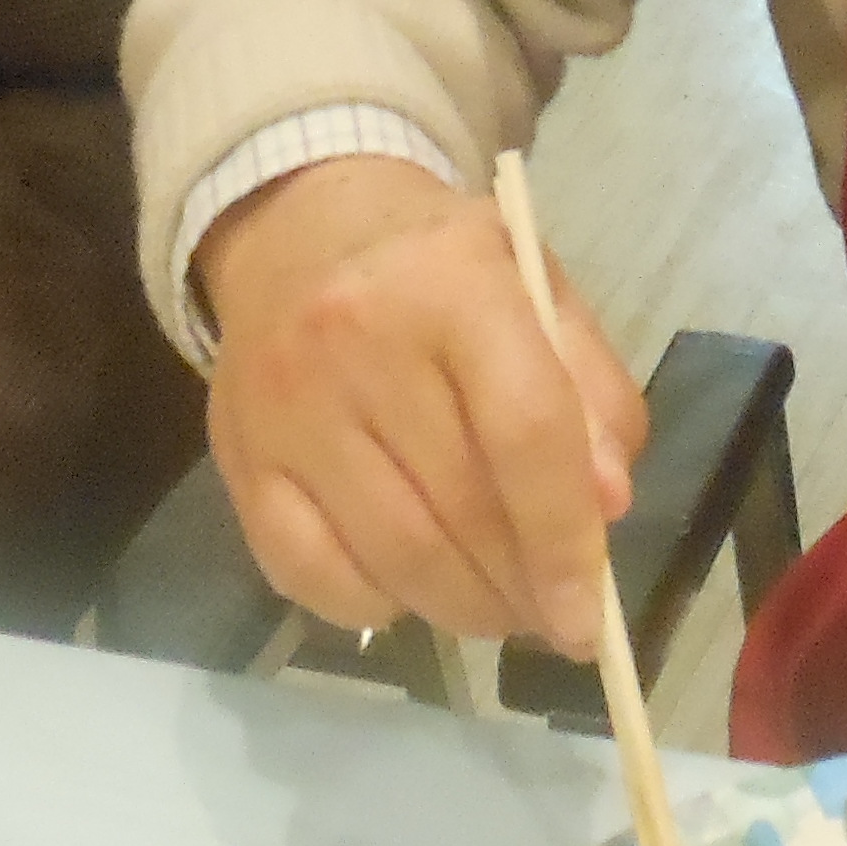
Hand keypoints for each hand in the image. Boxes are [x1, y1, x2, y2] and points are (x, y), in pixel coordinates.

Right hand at [197, 155, 644, 658]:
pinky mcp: (240, 459)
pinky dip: (373, 607)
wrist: (294, 226)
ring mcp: (287, 406)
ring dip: (460, 609)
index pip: (523, 433)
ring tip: (496, 607)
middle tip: (551, 614)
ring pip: (392, 558)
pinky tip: (408, 588)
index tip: (587, 618)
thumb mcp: (535, 286)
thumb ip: (591, 391)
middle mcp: (357, 340)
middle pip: (461, 511)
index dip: (565, 541)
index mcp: (452, 283)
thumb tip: (606, 507)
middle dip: (520, 589)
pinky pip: (308, 577)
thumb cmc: (436, 266)